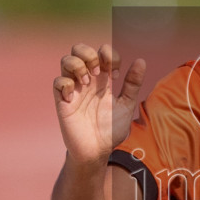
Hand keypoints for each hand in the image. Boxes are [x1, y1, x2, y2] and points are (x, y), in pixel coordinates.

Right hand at [53, 44, 145, 166]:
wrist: (97, 150)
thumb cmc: (111, 130)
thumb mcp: (127, 105)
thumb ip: (133, 84)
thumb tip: (141, 61)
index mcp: (103, 79)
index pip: (102, 51)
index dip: (110, 56)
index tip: (116, 75)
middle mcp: (87, 80)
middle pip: (79, 48)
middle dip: (90, 54)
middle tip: (99, 72)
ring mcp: (74, 89)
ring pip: (66, 60)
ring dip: (78, 65)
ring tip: (87, 82)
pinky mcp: (63, 101)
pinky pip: (58, 82)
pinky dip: (66, 84)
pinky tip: (74, 97)